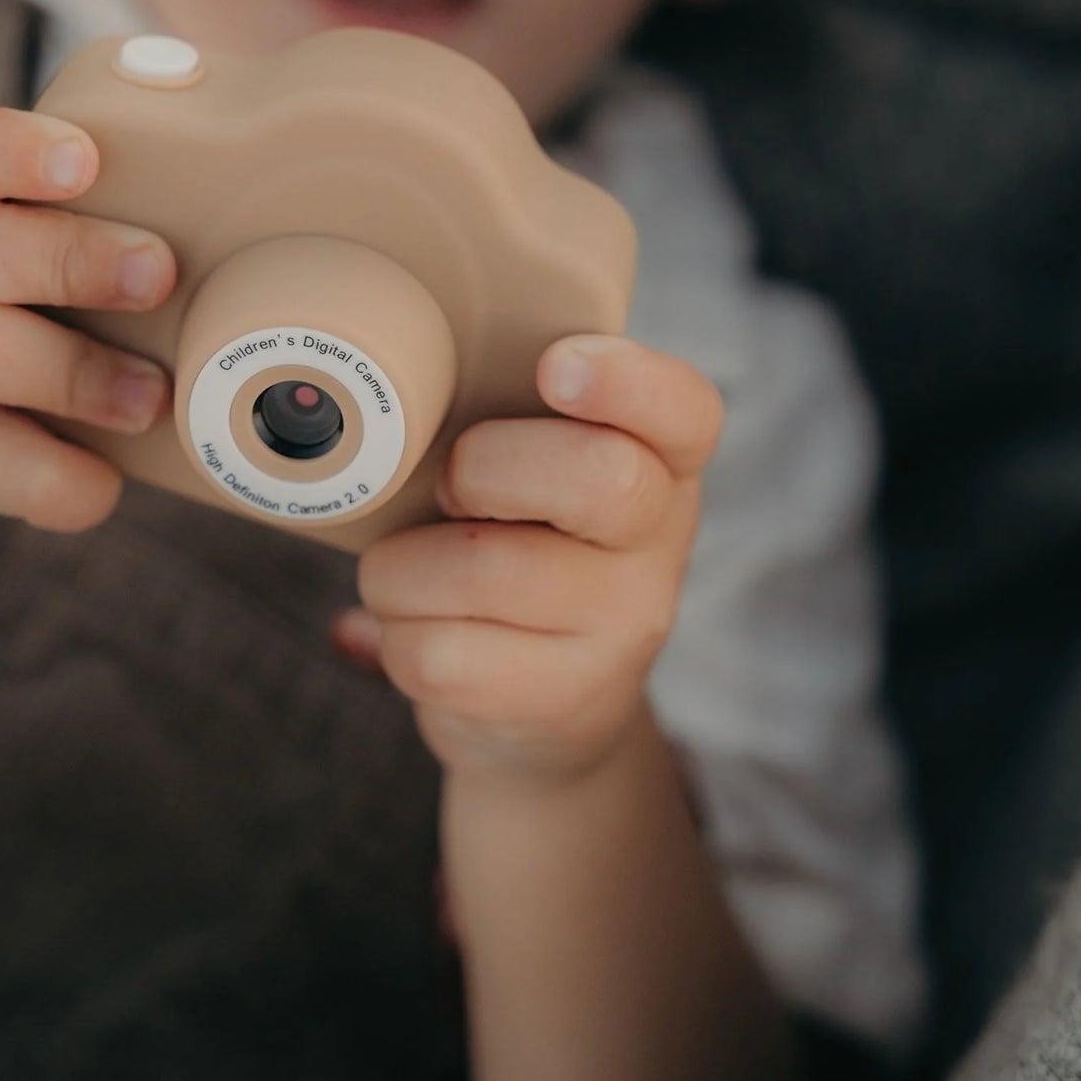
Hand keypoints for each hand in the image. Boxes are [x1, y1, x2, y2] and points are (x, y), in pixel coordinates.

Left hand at [336, 335, 722, 786]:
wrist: (552, 715)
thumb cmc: (524, 543)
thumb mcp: (544, 468)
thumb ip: (510, 408)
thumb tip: (405, 373)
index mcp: (664, 462)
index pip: (684, 409)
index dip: (625, 379)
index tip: (554, 365)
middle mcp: (659, 544)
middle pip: (599, 478)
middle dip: (483, 465)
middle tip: (448, 487)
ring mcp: (621, 630)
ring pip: (481, 569)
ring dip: (404, 563)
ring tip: (410, 569)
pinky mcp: (560, 701)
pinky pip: (437, 652)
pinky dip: (397, 633)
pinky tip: (420, 627)